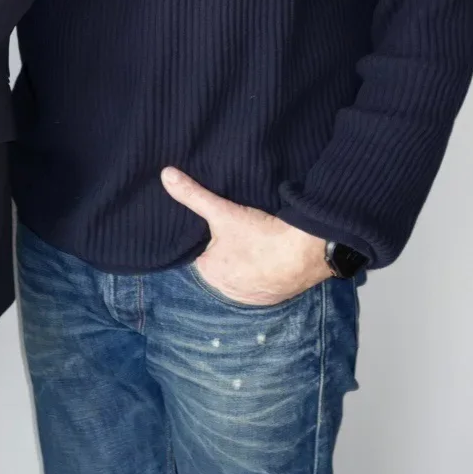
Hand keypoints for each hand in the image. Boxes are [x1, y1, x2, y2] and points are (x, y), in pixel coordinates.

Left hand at [161, 167, 329, 306]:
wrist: (306, 253)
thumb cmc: (260, 236)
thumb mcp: (222, 212)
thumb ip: (193, 195)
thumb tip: (165, 175)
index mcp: (209, 274)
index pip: (200, 252)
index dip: (208, 236)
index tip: (219, 224)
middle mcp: (227, 291)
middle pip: (222, 263)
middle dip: (228, 249)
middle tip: (240, 229)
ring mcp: (253, 297)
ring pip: (244, 273)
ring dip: (248, 261)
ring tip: (255, 240)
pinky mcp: (275, 298)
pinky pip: (264, 281)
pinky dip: (266, 270)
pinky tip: (270, 254)